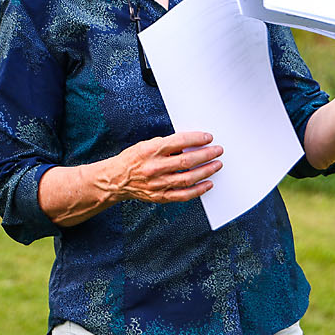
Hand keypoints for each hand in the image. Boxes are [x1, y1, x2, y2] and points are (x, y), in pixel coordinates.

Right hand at [104, 131, 223, 203]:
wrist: (116, 180)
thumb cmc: (133, 159)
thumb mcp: (147, 144)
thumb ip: (168, 145)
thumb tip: (192, 144)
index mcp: (151, 150)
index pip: (180, 142)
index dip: (197, 139)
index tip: (208, 137)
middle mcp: (155, 167)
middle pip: (187, 161)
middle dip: (206, 155)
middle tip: (218, 151)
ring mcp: (158, 184)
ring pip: (188, 178)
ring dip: (206, 171)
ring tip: (216, 165)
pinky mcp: (160, 196)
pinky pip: (184, 195)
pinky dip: (198, 190)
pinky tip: (208, 184)